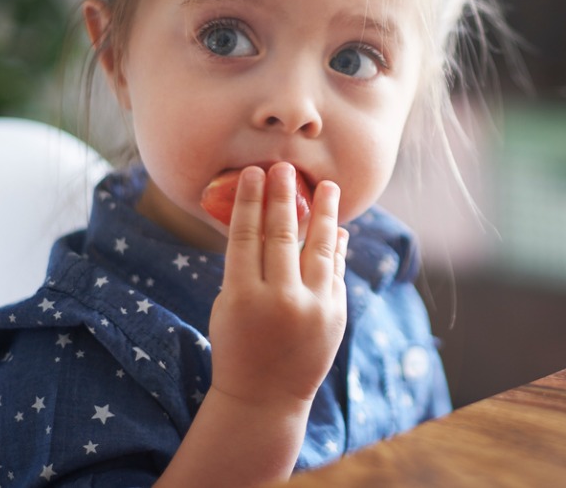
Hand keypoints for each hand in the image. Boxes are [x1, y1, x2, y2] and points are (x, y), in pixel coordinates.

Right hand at [207, 163, 347, 407]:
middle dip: (284, 197)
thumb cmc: (238, 345)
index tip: (254, 173)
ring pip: (320, 248)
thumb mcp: (228, 306)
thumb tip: (267, 221)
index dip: (251, 201)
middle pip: (282, 235)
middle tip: (285, 168)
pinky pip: (336, 271)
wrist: (265, 397)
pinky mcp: (335, 315)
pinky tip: (337, 228)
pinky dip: (337, 248)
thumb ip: (246, 267)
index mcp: (242, 297)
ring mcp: (312, 308)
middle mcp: (279, 300)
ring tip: (328, 186)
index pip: (246, 236)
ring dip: (324, 213)